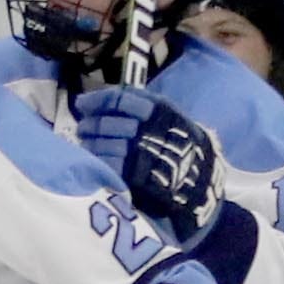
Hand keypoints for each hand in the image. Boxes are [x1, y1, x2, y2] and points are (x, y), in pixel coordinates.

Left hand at [76, 86, 220, 239]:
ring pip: (103, 144)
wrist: (200, 185)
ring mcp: (142, 154)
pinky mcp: (135, 177)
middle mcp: (150, 130)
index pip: (120, 99)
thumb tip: (99, 99)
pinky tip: (95, 160)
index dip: (97, 100)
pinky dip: (97, 161)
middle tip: (83, 127)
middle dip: (91, 125)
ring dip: (90, 143)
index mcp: (161, 111)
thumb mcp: (169, 117)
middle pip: (107, 122)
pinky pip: (106, 165)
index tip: (83, 103)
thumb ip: (140, 105)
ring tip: (87, 144)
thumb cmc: (181, 147)